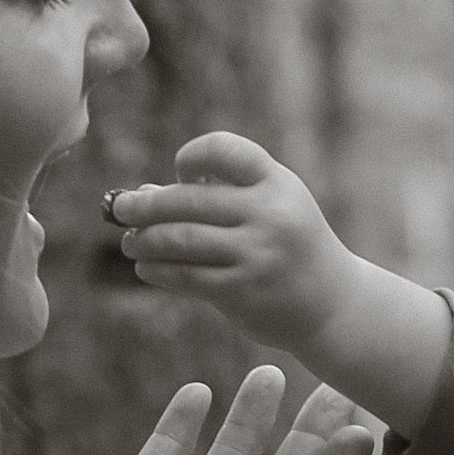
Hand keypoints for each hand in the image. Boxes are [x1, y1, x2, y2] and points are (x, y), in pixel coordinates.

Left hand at [109, 134, 342, 342]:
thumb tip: (141, 195)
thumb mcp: (269, 210)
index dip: (191, 156)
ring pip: (181, 240)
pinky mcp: (244, 291)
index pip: (223, 149)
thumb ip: (217, 198)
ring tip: (130, 243)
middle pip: (189, 199)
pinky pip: (187, 276)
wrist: (334, 305)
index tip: (179, 175)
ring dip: (145, 241)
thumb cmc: (290, 250)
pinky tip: (147, 269)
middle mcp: (269, 214)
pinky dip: (159, 271)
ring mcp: (257, 254)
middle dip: (146, 205)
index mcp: (277, 183)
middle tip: (119, 209)